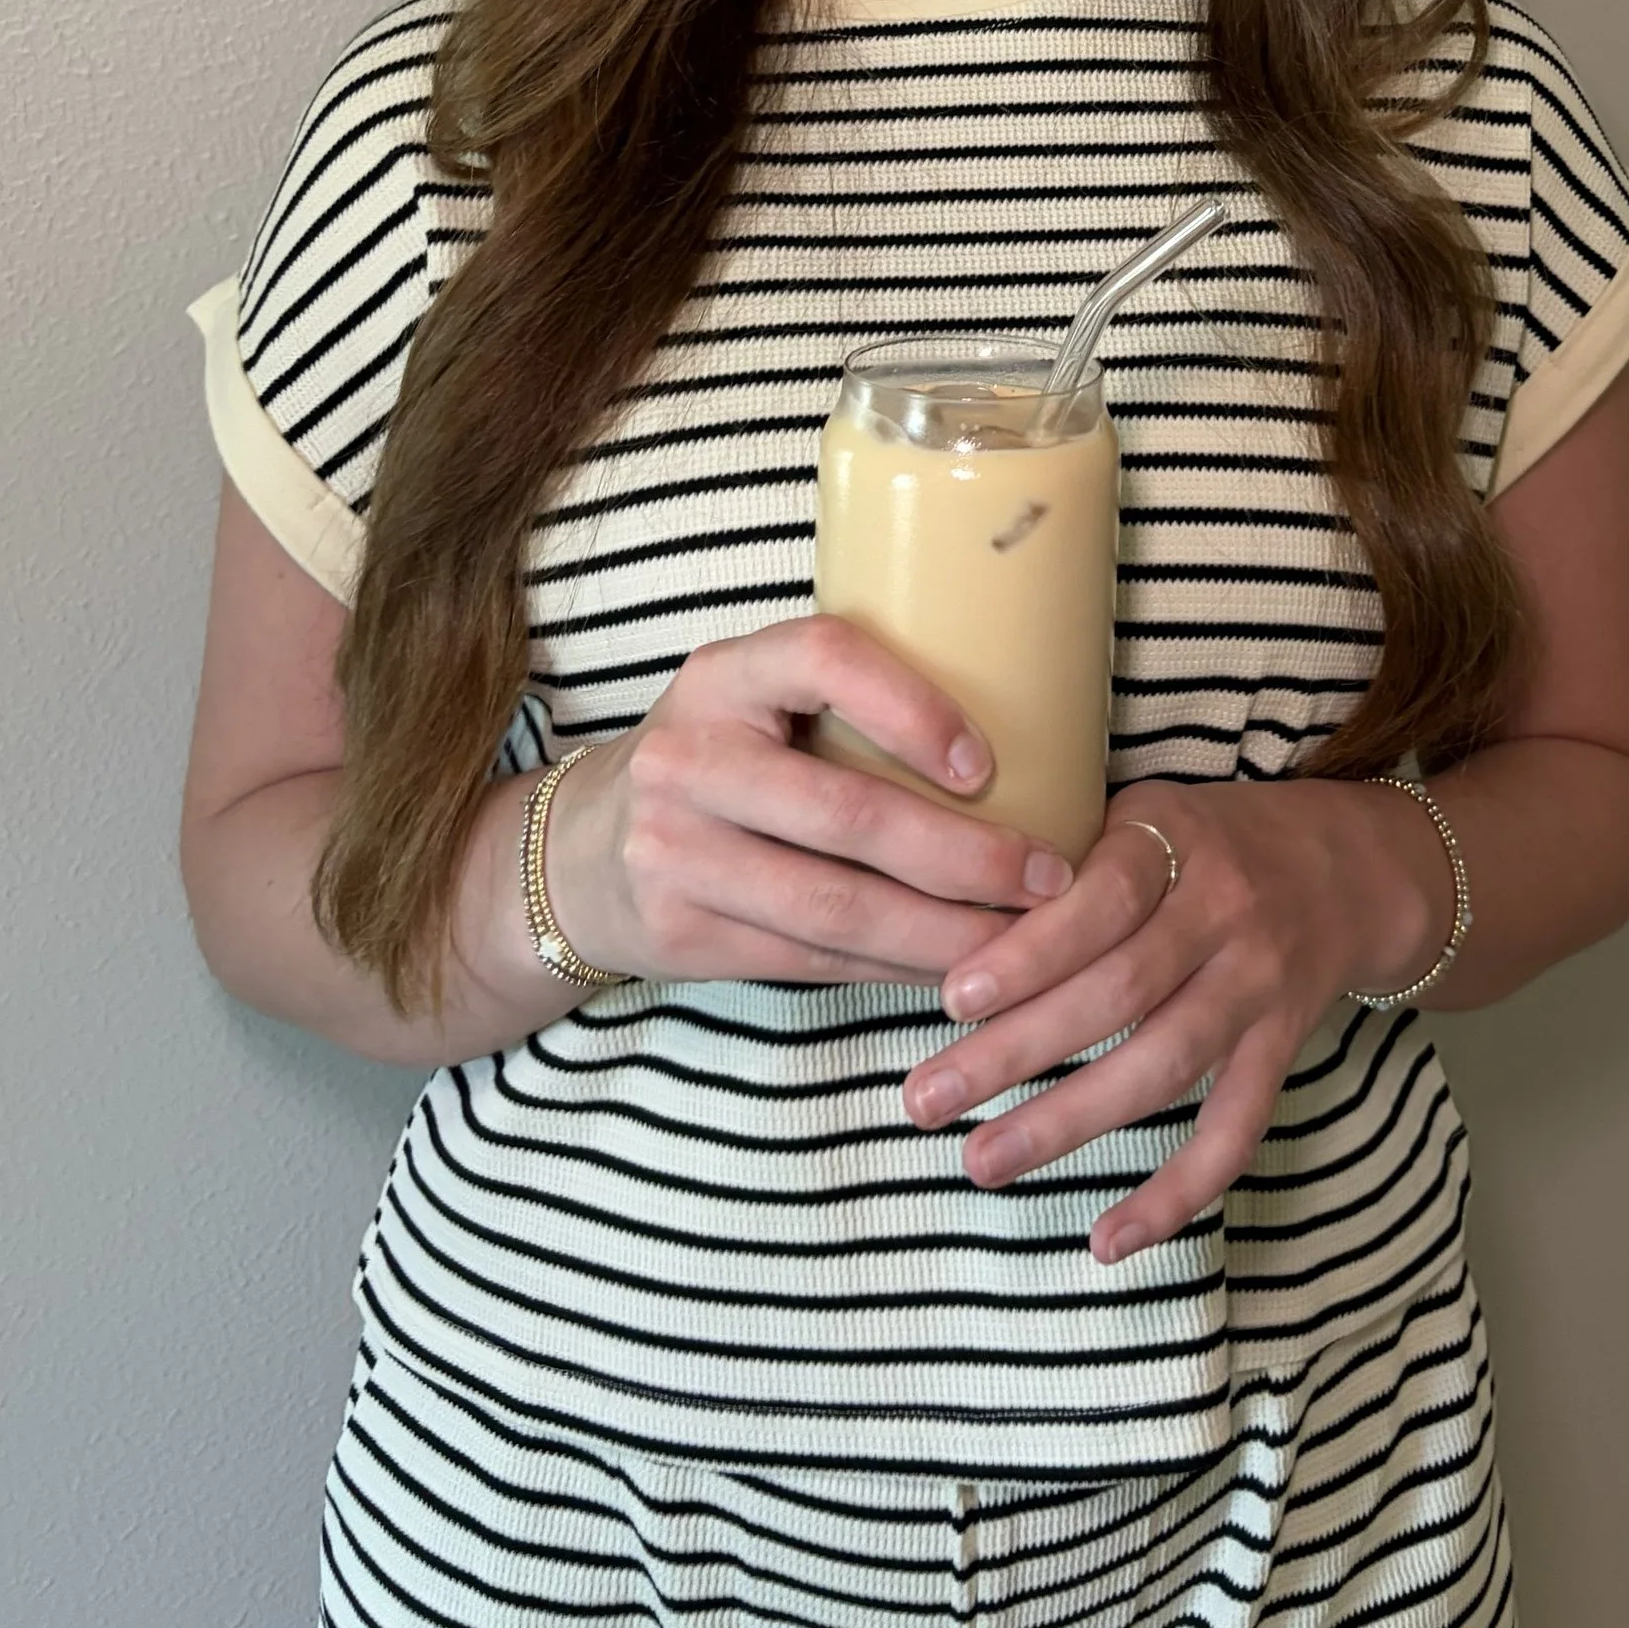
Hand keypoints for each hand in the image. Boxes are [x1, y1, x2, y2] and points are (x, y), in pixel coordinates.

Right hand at [541, 617, 1075, 986]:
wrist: (578, 857)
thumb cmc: (715, 762)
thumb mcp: (752, 703)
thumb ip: (843, 705)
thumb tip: (1021, 740)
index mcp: (724, 675)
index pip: (824, 659)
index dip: (912, 706)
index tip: (988, 762)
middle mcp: (689, 757)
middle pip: (847, 814)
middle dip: (965, 856)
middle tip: (1050, 876)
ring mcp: (675, 852)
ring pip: (836, 908)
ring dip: (945, 933)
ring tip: (1022, 939)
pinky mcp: (682, 933)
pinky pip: (814, 960)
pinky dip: (895, 968)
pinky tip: (952, 967)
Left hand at [898, 778, 1451, 1261]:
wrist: (1349, 866)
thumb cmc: (1203, 842)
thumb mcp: (1141, 815)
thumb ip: (1067, 859)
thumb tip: (949, 924)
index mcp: (1174, 840)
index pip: (1102, 899)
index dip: (1031, 951)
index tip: (954, 998)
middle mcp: (1224, 912)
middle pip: (1119, 993)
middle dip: (1016, 1052)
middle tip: (926, 1099)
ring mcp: (1259, 987)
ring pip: (1164, 1065)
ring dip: (1069, 1121)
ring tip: (981, 1162)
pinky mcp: (1282, 1051)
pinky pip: (1233, 1132)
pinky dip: (1175, 1193)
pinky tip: (1107, 1241)